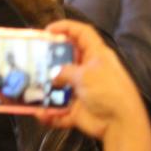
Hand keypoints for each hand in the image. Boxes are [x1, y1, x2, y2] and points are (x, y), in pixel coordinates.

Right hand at [36, 20, 145, 140]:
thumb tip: (53, 75)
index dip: (66, 27)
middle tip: (34, 58)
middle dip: (51, 58)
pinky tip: (40, 114)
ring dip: (46, 88)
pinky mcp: (78, 109)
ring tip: (31, 87)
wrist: (120, 123)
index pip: (82, 33)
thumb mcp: (86, 75)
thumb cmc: (108, 91)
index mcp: (96, 55)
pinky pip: (59, 110)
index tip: (48, 30)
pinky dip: (50, 114)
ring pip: (60, 86)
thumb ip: (65, 71)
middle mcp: (89, 70)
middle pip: (67, 59)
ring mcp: (82, 90)